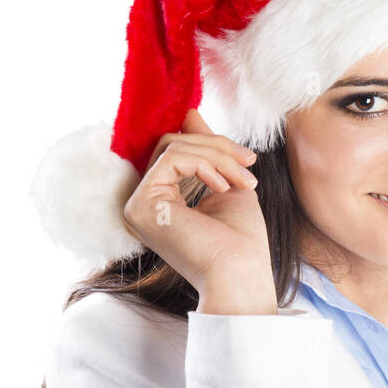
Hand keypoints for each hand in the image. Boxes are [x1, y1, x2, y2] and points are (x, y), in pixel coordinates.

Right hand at [121, 108, 275, 310]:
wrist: (242, 274)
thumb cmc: (241, 241)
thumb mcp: (227, 183)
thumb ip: (207, 152)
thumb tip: (189, 113)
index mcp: (161, 200)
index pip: (175, 151)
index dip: (209, 143)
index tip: (245, 156)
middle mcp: (143, 203)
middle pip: (172, 144)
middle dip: (217, 146)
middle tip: (249, 164)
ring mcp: (138, 205)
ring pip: (173, 146)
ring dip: (218, 155)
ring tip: (245, 179)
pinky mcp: (142, 204)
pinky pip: (171, 158)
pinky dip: (205, 165)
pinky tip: (224, 187)